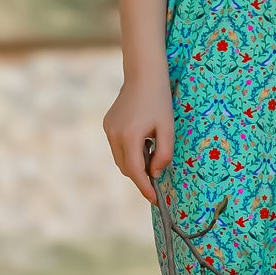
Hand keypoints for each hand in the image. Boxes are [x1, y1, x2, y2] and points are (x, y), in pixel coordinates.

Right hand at [104, 72, 174, 202]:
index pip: (135, 171)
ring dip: (135, 163)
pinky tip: (143, 140)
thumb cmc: (160, 100)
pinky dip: (129, 151)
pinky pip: (117, 147)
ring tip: (152, 149)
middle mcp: (114, 135)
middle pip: (126, 168)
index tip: (156, 199)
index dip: (145, 187)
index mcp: (129, 136)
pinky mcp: (107, 124)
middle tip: (157, 172)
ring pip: (120, 159)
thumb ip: (164, 153)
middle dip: (141, 175)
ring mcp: (108, 129)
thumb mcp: (168, 128)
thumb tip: (154, 173)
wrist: (144, 74)